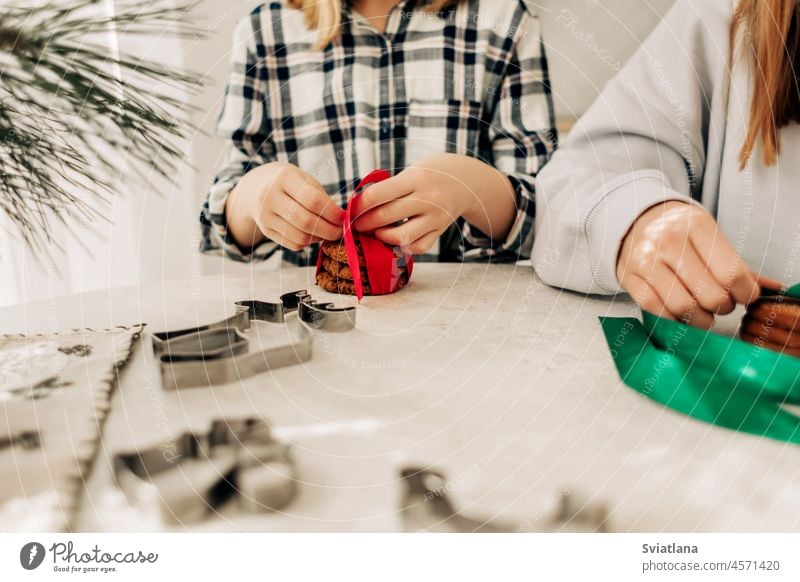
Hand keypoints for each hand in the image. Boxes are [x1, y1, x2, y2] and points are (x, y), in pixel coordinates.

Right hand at [226, 162, 343, 250]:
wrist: (256, 188)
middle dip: (329, 230)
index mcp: (284, 178)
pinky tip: (314, 234)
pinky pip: (293, 244)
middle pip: (306, 222)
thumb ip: (322, 197)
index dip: (332, 212)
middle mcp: (270, 197)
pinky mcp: (265, 230)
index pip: (313, 200)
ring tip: (329, 232)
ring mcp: (265, 216)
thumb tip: (342, 220)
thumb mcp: (304, 179)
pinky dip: (308, 243)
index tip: (345, 218)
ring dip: (320, 238)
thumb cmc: (290, 183)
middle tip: (342, 231)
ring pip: (300, 237)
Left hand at [351, 154, 514, 254]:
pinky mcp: (440, 230)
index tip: (351, 209)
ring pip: (401, 237)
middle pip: (386, 216)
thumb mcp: (411, 171)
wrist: (465, 181)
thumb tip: (358, 207)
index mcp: (415, 178)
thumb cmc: (429, 174)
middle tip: (357, 224)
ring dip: (382, 237)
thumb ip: (389, 187)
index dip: (359, 205)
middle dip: (364, 223)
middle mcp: (427, 198)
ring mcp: (436, 217)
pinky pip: (418, 247)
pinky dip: (403, 246)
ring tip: (377, 232)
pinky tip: (397, 239)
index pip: (378, 194)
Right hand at [617, 201, 759, 328]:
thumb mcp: (710, 237)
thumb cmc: (679, 233)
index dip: (746, 294)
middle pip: (709, 294)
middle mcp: (669, 240)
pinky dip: (674, 319)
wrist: (634, 222)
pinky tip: (682, 314)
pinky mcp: (629, 277)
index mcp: (696, 225)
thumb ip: (738, 265)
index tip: (745, 296)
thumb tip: (773, 288)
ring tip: (703, 313)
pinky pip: (657, 311)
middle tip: (721, 304)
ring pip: (683, 307)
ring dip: (700, 319)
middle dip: (722, 307)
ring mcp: (646, 260)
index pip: (732, 273)